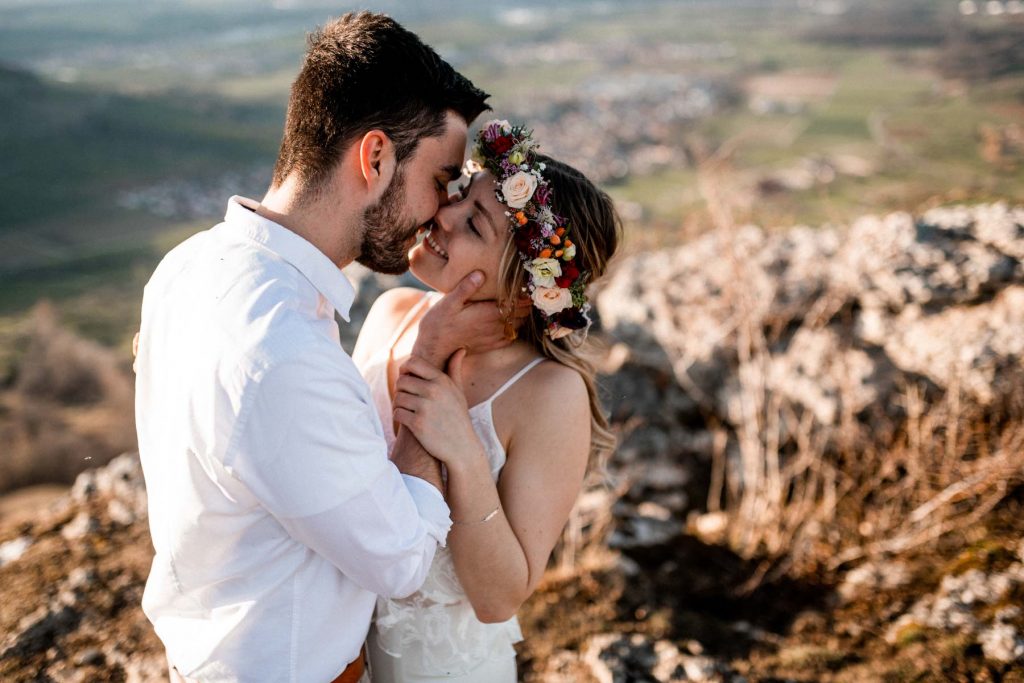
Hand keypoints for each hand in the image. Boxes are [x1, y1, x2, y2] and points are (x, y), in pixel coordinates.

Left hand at [392, 351, 484, 472]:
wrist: (462, 447)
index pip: (412, 363)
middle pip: (401, 381)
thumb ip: (455, 370)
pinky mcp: (417, 423)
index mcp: (441, 380)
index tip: (407, 379)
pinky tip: (407, 421)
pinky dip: (399, 417)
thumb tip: (460, 349)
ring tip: (407, 410)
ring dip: (399, 404)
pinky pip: (397, 413)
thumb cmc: (458, 417)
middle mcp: (433, 391)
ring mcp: (425, 407)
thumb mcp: (459, 392)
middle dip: (401, 390)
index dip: (405, 370)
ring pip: (397, 397)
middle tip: (406, 398)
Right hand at [413, 272, 531, 365]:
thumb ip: (466, 287)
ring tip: (518, 305)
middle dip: (525, 304)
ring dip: (520, 316)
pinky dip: (514, 329)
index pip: (517, 304)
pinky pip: (509, 338)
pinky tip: (509, 322)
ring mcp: (493, 338)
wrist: (434, 346)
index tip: (525, 286)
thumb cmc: (440, 321)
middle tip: (524, 293)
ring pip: (518, 326)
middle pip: (521, 314)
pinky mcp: (489, 345)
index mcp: (488, 313)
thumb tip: (480, 273)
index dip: (525, 295)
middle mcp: (494, 327)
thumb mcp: (449, 301)